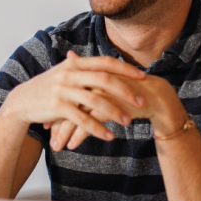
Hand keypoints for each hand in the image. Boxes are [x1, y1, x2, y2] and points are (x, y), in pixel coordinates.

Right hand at [3, 51, 146, 145]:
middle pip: (103, 80)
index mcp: (74, 64)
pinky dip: (96, 128)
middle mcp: (69, 74)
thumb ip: (84, 67)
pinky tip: (108, 136)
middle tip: (141, 101)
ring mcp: (62, 90)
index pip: (105, 62)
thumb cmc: (46, 87)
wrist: (21, 101)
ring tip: (128, 122)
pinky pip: (82, 119)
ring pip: (94, 101)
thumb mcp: (63, 72)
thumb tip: (107, 62)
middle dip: (125, 91)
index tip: (143, 76)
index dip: (125, 69)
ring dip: (114, 112)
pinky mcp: (57, 107)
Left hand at [45, 74, 187, 150]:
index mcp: (88, 73)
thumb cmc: (125, 87)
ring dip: (64, 134)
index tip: (46, 120)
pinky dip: (78, 136)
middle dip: (55, 122)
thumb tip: (68, 54)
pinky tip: (71, 145)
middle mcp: (92, 82)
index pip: (64, 93)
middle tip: (47, 134)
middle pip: (66, 105)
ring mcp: (100, 95)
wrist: (154, 96)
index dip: (54, 107)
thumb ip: (85, 70)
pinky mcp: (109, 108)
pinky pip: (89, 125)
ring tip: (56, 146)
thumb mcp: (104, 77)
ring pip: (75, 117)